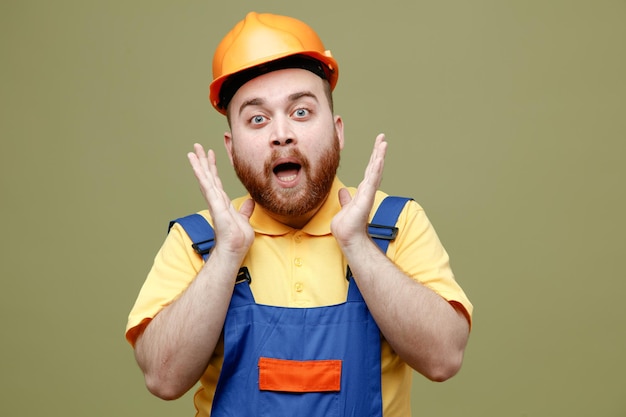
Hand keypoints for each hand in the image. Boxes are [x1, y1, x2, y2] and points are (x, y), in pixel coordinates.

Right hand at [187, 143, 254, 258]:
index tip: (210, 154)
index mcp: (222, 202)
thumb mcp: (244, 220)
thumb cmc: (237, 239)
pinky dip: (201, 176)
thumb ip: (245, 210)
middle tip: (196, 146)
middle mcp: (216, 201)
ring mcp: (214, 203)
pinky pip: (208, 188)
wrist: (234, 250)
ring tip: (192, 151)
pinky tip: (197, 166)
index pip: (217, 181)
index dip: (213, 167)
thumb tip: (249, 201)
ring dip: (199, 165)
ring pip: (205, 179)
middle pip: (208, 177)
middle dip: (203, 161)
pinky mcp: (215, 206)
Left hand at [331, 133, 386, 247]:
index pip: (369, 170)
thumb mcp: (345, 206)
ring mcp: (368, 194)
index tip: (378, 144)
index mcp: (363, 191)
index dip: (373, 157)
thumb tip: (343, 191)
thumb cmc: (347, 225)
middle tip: (382, 137)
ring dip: (379, 156)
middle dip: (378, 152)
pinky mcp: (366, 198)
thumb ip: (346, 198)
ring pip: (375, 171)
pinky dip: (376, 170)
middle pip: (374, 167)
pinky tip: (379, 159)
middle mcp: (367, 190)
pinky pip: (372, 181)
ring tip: (383, 143)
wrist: (347, 236)